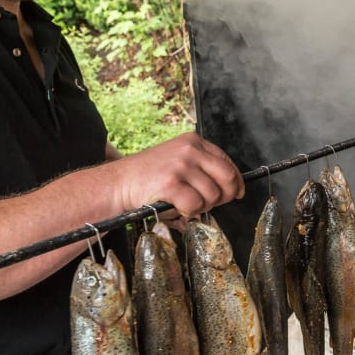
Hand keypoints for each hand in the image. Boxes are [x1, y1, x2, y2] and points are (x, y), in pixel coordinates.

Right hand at [114, 132, 243, 217]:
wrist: (117, 184)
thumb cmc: (147, 178)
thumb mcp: (178, 164)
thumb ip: (203, 174)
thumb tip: (232, 191)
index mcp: (193, 142)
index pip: (227, 162)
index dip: (236, 182)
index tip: (237, 193)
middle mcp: (189, 150)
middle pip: (228, 178)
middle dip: (224, 197)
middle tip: (210, 205)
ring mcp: (180, 165)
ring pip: (212, 195)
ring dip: (202, 207)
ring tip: (184, 204)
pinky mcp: (171, 182)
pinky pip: (195, 205)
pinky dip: (189, 212)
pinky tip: (176, 207)